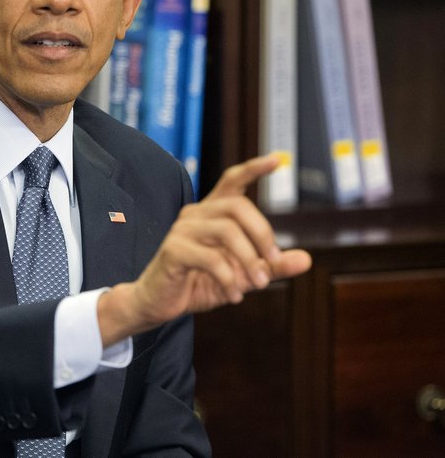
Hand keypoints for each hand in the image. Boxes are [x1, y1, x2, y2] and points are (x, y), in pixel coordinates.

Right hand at [97, 154, 311, 345]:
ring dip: (249, 260)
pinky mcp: (173, 250)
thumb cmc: (197, 283)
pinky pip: (211, 258)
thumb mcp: (241, 276)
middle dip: (262, 233)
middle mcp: (196, 214)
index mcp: (212, 214)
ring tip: (258, 284)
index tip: (278, 161)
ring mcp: (182, 230)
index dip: (254, 169)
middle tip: (273, 262)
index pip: (232, 181)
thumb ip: (270, 266)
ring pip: (227, 231)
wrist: (158, 304)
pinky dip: (229, 279)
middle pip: (237, 206)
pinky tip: (234, 295)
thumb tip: (306, 259)